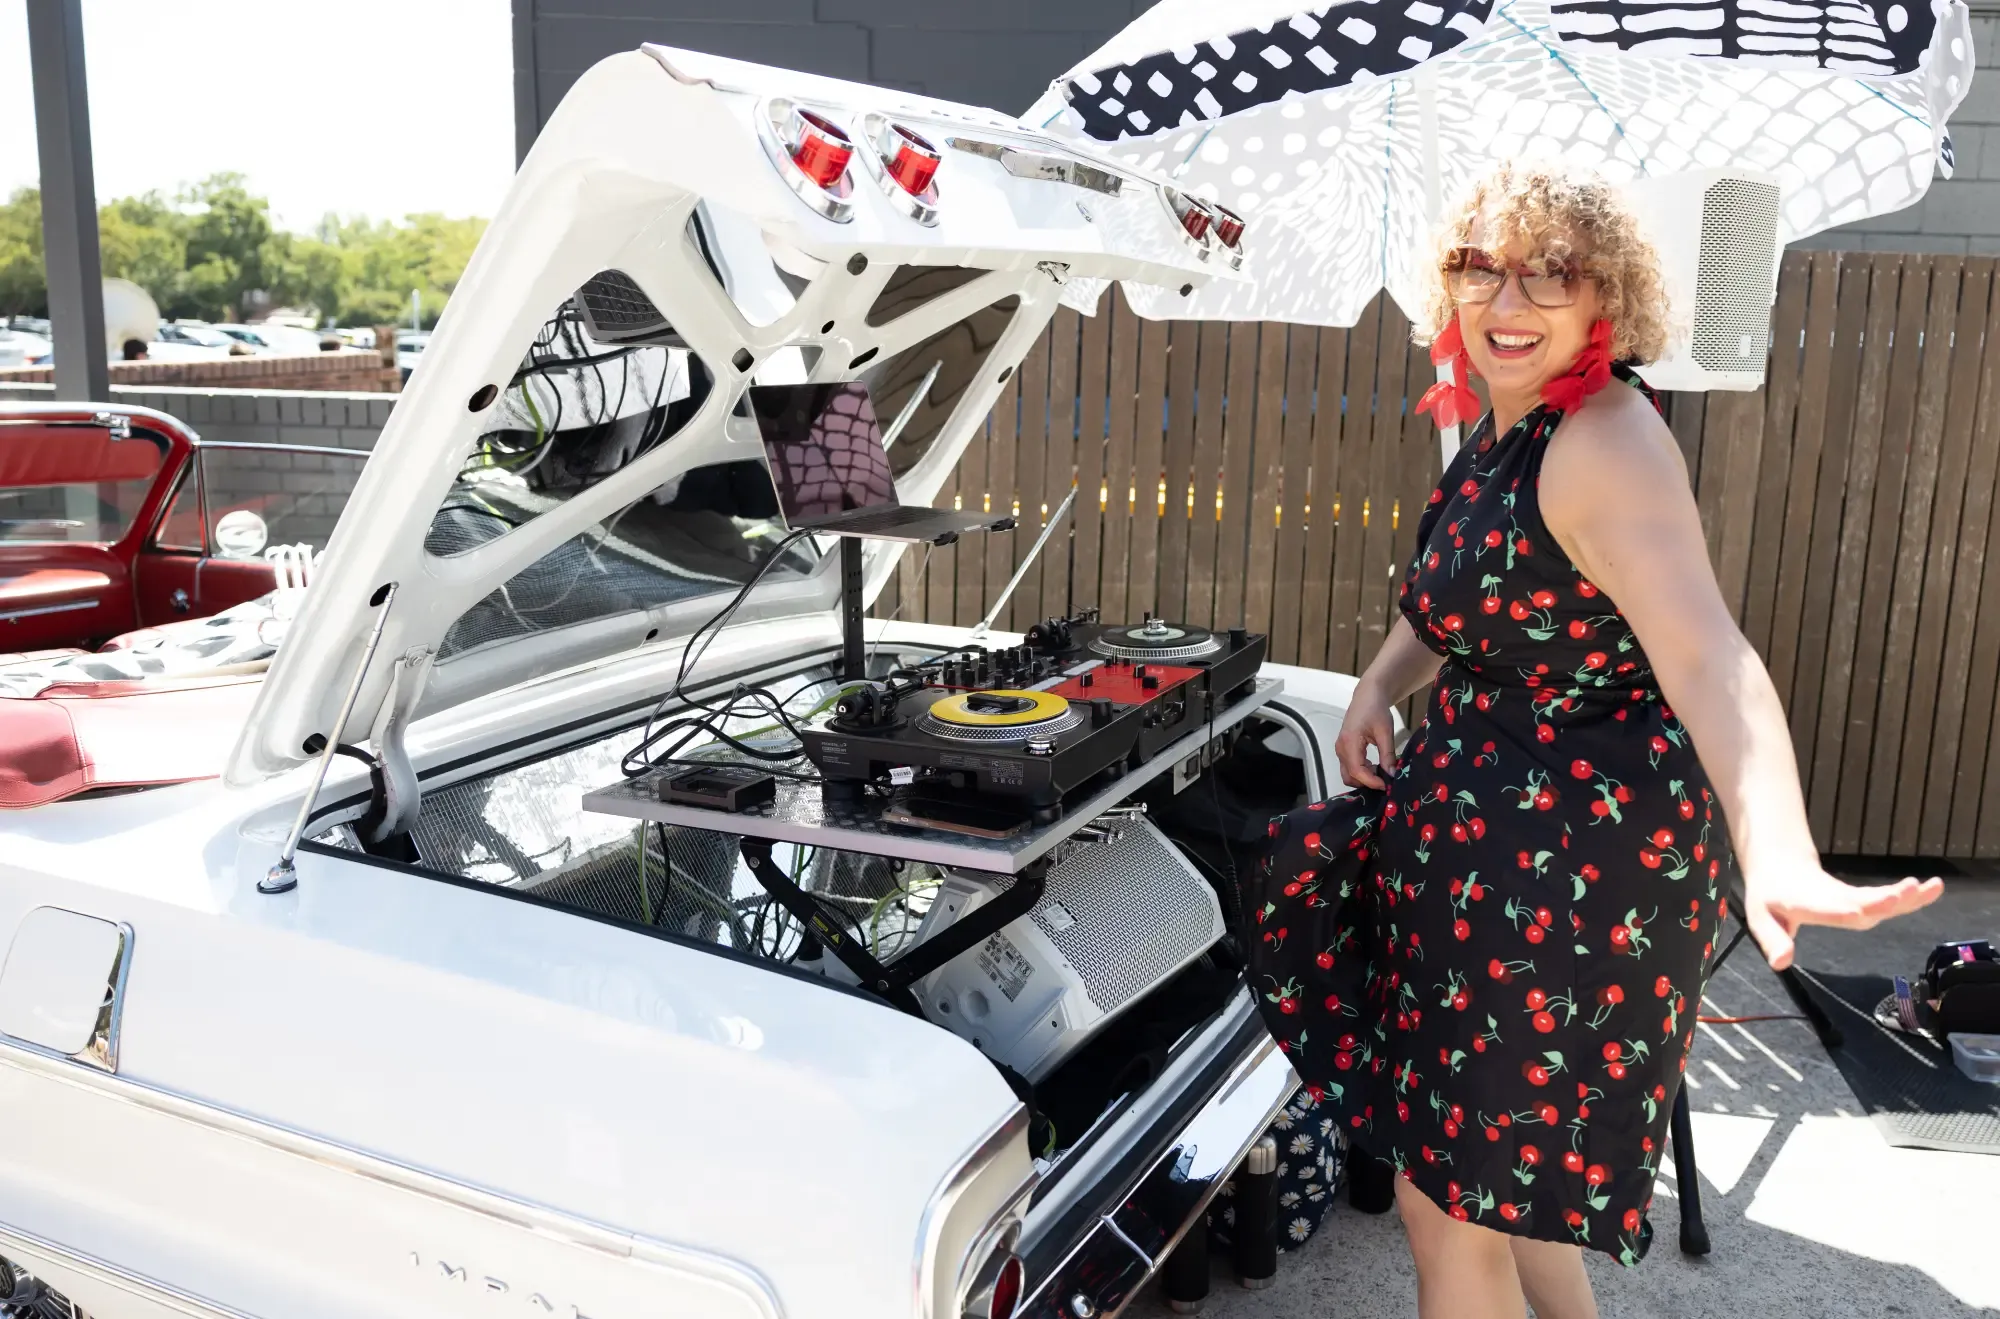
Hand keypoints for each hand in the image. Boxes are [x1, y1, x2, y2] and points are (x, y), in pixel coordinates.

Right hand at [1334, 685, 1398, 790]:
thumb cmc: (1376, 709)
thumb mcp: (1385, 732)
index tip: (1386, 784)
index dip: (1371, 782)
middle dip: (1366, 782)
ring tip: (1381, 773)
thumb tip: (1392, 775)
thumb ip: (1387, 755)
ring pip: (1348, 774)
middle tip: (1385, 780)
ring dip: (1363, 778)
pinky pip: (1349, 767)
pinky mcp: (1343, 749)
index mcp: (1349, 742)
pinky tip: (1375, 767)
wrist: (1367, 695)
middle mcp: (1340, 748)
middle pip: (1349, 776)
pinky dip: (1361, 772)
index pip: (1357, 771)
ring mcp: (1340, 749)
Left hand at [1742, 862, 1943, 970]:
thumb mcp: (1760, 918)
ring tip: (1931, 887)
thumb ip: (1773, 940)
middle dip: (1881, 900)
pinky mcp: (1861, 897)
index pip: (1825, 909)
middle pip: (1860, 901)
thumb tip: (1782, 963)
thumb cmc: (1770, 897)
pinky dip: (1909, 896)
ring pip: (1878, 898)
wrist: (1780, 866)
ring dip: (1905, 896)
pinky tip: (1933, 889)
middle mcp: (1832, 898)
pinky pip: (1886, 897)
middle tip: (1905, 892)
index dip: (1841, 910)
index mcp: (1804, 903)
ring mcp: (1849, 896)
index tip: (1858, 910)